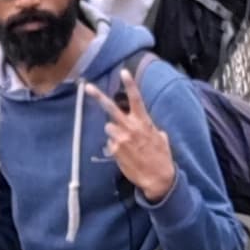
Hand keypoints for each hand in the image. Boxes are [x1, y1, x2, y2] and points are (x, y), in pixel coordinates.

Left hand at [84, 61, 179, 201]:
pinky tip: (125, 153)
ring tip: (125, 141)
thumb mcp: (160, 137)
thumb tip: (146, 126)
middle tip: (87, 86)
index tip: (123, 71)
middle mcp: (130, 127)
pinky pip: (110, 143)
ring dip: (114, 131)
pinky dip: (115, 146)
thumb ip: (150, 128)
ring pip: (108, 127)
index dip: (130, 84)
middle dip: (98, 96)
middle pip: (111, 108)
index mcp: (144, 122)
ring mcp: (120, 139)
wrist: (157, 178)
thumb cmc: (162, 157)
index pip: (136, 99)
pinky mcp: (114, 150)